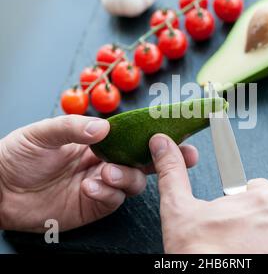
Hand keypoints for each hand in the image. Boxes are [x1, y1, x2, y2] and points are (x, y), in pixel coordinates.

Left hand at [0, 115, 197, 232]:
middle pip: (145, 160)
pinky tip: (90, 186)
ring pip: (135, 181)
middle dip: (167, 159)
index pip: (134, 135)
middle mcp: (106, 161)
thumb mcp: (43, 133)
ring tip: (105, 173)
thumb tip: (103, 127)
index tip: (176, 129)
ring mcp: (103, 183)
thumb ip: (73, 128)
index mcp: (98, 140)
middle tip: (183, 156)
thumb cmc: (19, 155)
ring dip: (128, 176)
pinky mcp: (96, 205)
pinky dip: (108, 192)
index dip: (156, 133)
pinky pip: (114, 199)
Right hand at [149, 134, 267, 253]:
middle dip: (247, 221)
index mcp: (262, 198)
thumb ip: (172, 172)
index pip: (254, 188)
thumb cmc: (197, 254)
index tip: (229, 219)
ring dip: (260, 239)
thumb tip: (162, 144)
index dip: (235, 204)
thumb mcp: (178, 210)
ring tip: (237, 252)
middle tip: (226, 238)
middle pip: (265, 211)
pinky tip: (248, 259)